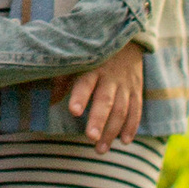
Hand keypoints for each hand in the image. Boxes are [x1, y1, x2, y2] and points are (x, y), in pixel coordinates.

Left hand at [62, 38, 144, 153]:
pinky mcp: (137, 90)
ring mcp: (126, 84)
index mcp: (92, 66)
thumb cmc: (94, 53)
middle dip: (98, 120)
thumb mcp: (77, 60)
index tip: (74, 111)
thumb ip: (63, 79)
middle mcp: (110, 76)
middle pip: (105, 100)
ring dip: (112, 131)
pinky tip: (125, 142)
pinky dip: (132, 127)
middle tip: (91, 138)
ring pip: (121, 110)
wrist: (127, 38)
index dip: (80, 96)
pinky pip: (136, 110)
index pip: (85, 82)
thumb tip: (51, 101)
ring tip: (101, 149)